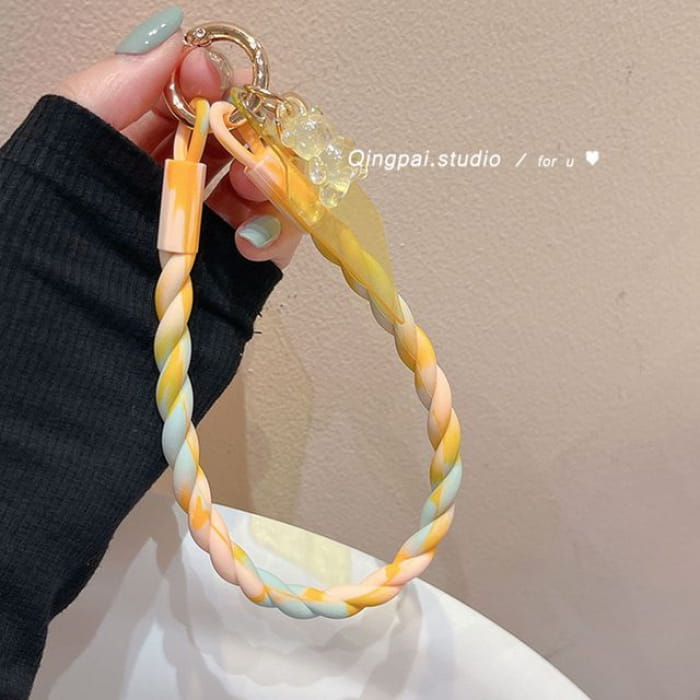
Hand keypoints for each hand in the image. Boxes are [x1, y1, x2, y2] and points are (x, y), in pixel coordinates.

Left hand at [55, 12, 300, 269]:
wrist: (65, 309)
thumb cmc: (60, 215)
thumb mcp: (76, 133)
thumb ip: (122, 81)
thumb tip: (179, 38)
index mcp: (148, 142)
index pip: (200, 99)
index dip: (212, 81)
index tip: (209, 76)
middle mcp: (187, 178)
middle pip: (245, 140)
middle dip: (252, 134)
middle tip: (246, 140)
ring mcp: (215, 222)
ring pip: (269, 186)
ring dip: (270, 180)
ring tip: (252, 189)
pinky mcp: (237, 265)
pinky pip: (275, 240)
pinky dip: (275, 234)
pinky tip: (249, 241)